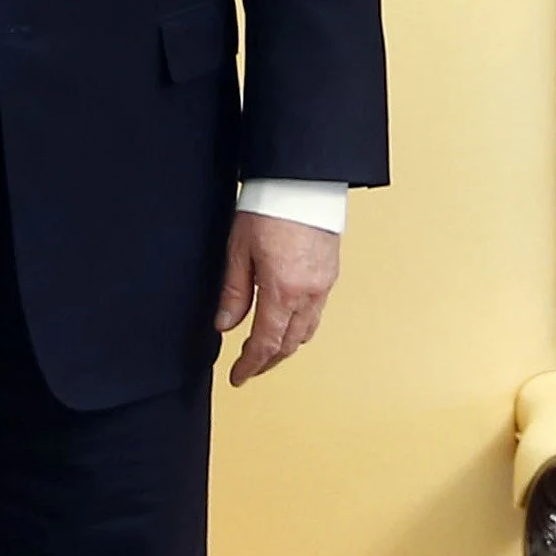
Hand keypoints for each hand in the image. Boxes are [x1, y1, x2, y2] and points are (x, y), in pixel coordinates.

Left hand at [213, 211, 339, 386]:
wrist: (303, 180)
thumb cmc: (269, 206)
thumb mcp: (239, 249)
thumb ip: (234, 291)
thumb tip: (225, 324)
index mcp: (283, 291)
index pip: (266, 343)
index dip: (250, 365)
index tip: (237, 376)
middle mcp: (309, 294)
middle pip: (289, 344)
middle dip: (268, 362)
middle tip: (249, 369)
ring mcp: (324, 285)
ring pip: (306, 331)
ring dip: (286, 347)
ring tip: (266, 351)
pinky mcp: (331, 274)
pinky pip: (317, 313)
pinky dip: (300, 327)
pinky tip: (287, 322)